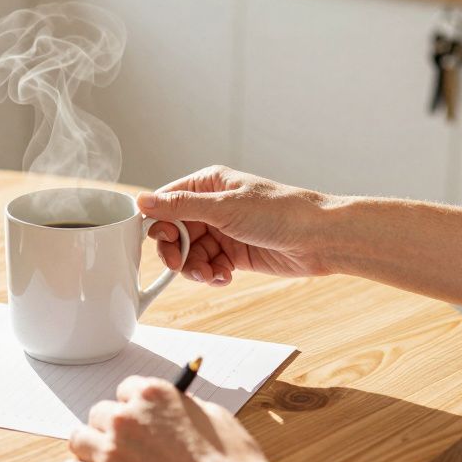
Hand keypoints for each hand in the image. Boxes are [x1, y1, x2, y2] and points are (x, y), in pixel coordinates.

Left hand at [63, 377, 364, 461]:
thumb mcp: (212, 416)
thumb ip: (182, 406)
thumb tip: (171, 407)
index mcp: (152, 395)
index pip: (123, 390)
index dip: (132, 407)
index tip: (139, 420)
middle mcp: (126, 418)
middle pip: (98, 414)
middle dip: (111, 428)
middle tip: (127, 447)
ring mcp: (112, 452)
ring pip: (79, 440)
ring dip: (92, 449)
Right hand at [138, 166, 338, 286]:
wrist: (319, 238)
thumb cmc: (279, 212)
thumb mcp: (225, 208)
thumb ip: (181, 206)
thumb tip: (142, 201)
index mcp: (207, 185)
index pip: (167, 203)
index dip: (159, 225)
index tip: (164, 243)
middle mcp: (212, 207)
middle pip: (175, 232)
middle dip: (176, 252)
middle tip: (181, 266)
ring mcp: (223, 231)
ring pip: (191, 253)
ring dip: (195, 268)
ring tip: (212, 274)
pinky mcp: (234, 253)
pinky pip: (209, 266)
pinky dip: (212, 275)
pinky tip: (225, 276)